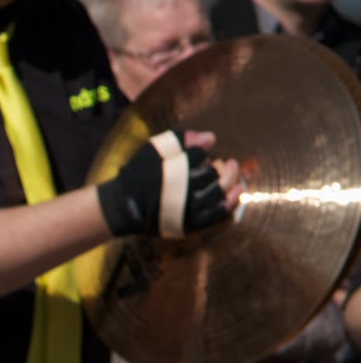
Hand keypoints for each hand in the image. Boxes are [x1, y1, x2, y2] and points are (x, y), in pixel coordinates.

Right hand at [97, 127, 240, 238]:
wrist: (125, 207)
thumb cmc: (139, 175)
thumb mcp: (154, 150)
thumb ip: (181, 140)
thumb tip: (211, 138)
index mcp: (176, 170)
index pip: (201, 156)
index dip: (203, 153)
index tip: (202, 155)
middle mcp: (185, 190)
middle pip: (215, 175)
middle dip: (226, 167)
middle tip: (231, 164)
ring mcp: (189, 210)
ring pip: (220, 194)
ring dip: (233, 184)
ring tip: (237, 179)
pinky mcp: (191, 225)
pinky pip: (217, 216)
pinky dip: (229, 205)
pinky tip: (234, 196)